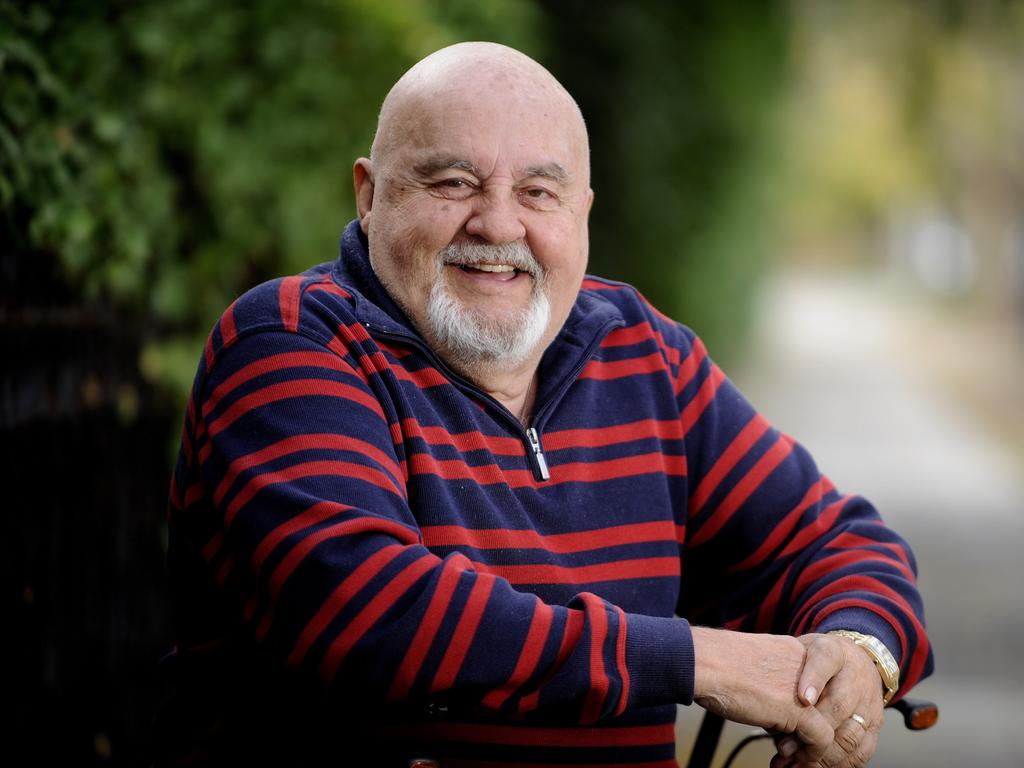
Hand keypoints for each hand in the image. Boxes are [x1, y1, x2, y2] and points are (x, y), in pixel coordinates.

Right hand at [691, 627, 834, 761]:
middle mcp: (805, 664)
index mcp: (794, 650)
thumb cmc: (713, 663)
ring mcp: (805, 686)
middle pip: (826, 703)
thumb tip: (774, 714)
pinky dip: (810, 754)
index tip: (792, 728)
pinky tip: (789, 758)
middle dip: (812, 730)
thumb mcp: (752, 667)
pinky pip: (821, 738)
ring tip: (792, 757)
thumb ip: (771, 683)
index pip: (816, 685)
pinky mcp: (798, 708)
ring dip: (812, 745)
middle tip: (796, 748)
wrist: (701, 662)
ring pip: (829, 722)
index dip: (809, 709)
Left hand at [771, 633, 884, 767]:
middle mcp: (855, 676)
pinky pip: (861, 751)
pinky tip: (815, 767)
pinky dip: (838, 764)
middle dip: (810, 731)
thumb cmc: (816, 660)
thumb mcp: (798, 651)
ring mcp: (868, 703)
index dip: (813, 680)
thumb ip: (784, 669)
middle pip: (838, 706)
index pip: (825, 660)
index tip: (802, 699)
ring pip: (849, 734)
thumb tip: (762, 699)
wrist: (856, 662)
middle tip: (785, 747)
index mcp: (833, 651)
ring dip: (820, 754)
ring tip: (795, 763)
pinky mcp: (875, 726)